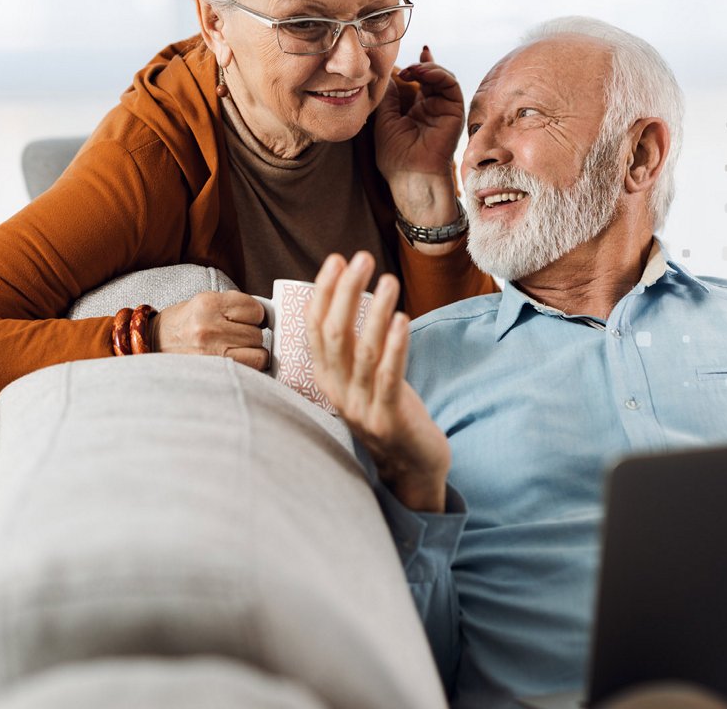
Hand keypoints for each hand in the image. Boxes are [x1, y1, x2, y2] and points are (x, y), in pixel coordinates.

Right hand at [152, 291, 268, 370]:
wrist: (149, 346)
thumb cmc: (181, 325)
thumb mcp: (202, 304)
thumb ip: (232, 307)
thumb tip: (269, 317)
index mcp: (208, 303)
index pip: (255, 308)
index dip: (255, 316)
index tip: (248, 320)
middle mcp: (210, 326)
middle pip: (258, 333)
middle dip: (252, 335)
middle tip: (235, 338)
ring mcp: (212, 351)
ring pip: (260, 353)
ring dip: (253, 353)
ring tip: (235, 351)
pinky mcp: (214, 371)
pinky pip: (251, 369)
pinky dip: (250, 367)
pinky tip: (236, 362)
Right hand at [306, 251, 451, 511]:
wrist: (411, 468)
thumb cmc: (390, 412)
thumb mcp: (361, 379)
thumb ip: (351, 347)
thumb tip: (348, 296)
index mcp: (327, 380)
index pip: (315, 329)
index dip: (324, 292)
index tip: (336, 260)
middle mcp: (338, 393)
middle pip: (334, 334)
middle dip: (346, 292)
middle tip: (361, 258)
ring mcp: (362, 407)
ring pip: (362, 352)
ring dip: (374, 312)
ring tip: (388, 279)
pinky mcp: (389, 419)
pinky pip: (389, 377)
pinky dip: (394, 346)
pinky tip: (402, 319)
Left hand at [373, 46, 464, 230]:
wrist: (410, 175)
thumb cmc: (395, 155)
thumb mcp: (384, 120)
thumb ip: (388, 96)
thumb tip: (387, 74)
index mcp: (416, 111)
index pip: (419, 83)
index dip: (416, 67)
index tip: (406, 59)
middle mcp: (432, 108)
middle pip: (432, 77)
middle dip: (419, 66)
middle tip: (405, 69)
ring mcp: (444, 109)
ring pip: (443, 78)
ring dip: (428, 68)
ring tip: (413, 70)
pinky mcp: (454, 111)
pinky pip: (451, 85)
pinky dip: (439, 74)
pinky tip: (423, 73)